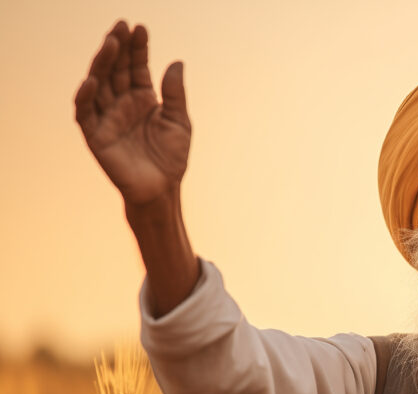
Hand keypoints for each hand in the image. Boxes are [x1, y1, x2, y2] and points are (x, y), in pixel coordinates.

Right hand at [75, 21, 189, 204]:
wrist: (162, 189)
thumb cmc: (172, 157)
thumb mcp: (179, 121)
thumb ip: (175, 93)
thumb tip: (177, 62)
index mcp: (142, 98)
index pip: (136, 66)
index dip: (137, 48)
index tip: (139, 28)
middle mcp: (122, 103)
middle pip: (116, 69)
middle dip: (117, 48)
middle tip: (121, 26)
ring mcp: (107, 117)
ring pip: (100, 84)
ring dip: (103, 63)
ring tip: (110, 43)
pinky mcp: (96, 135)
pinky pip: (85, 112)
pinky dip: (86, 96)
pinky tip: (92, 80)